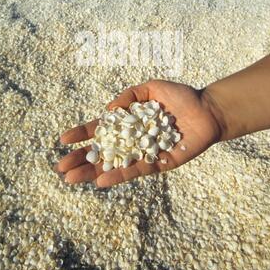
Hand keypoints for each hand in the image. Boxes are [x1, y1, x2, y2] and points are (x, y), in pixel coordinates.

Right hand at [55, 80, 221, 187]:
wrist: (208, 109)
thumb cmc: (181, 96)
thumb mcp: (151, 88)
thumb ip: (129, 96)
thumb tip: (108, 110)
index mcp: (130, 122)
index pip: (101, 130)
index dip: (82, 134)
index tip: (63, 140)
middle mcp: (134, 139)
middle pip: (103, 151)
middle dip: (81, 159)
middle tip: (60, 168)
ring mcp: (145, 153)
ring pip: (114, 165)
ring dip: (93, 172)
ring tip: (71, 179)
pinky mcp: (159, 163)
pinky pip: (136, 170)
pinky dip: (119, 176)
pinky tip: (101, 181)